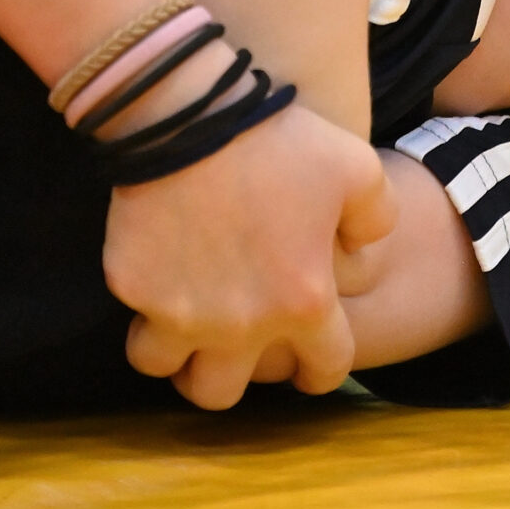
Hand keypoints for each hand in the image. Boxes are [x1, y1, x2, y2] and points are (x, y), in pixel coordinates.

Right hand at [108, 99, 395, 408]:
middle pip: (226, 394)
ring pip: (171, 372)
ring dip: (178, 356)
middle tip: (232, 344)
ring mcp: (181, 313)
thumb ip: (376, 220)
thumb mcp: (359, 168)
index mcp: (303, 303)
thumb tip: (355, 254)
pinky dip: (145, 309)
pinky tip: (159, 278)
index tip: (305, 356)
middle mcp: (241, 325)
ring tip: (184, 325)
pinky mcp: (133, 290)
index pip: (323, 372)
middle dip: (231, 374)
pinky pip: (136, 320)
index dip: (318, 367)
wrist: (193, 114)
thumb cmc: (279, 139)